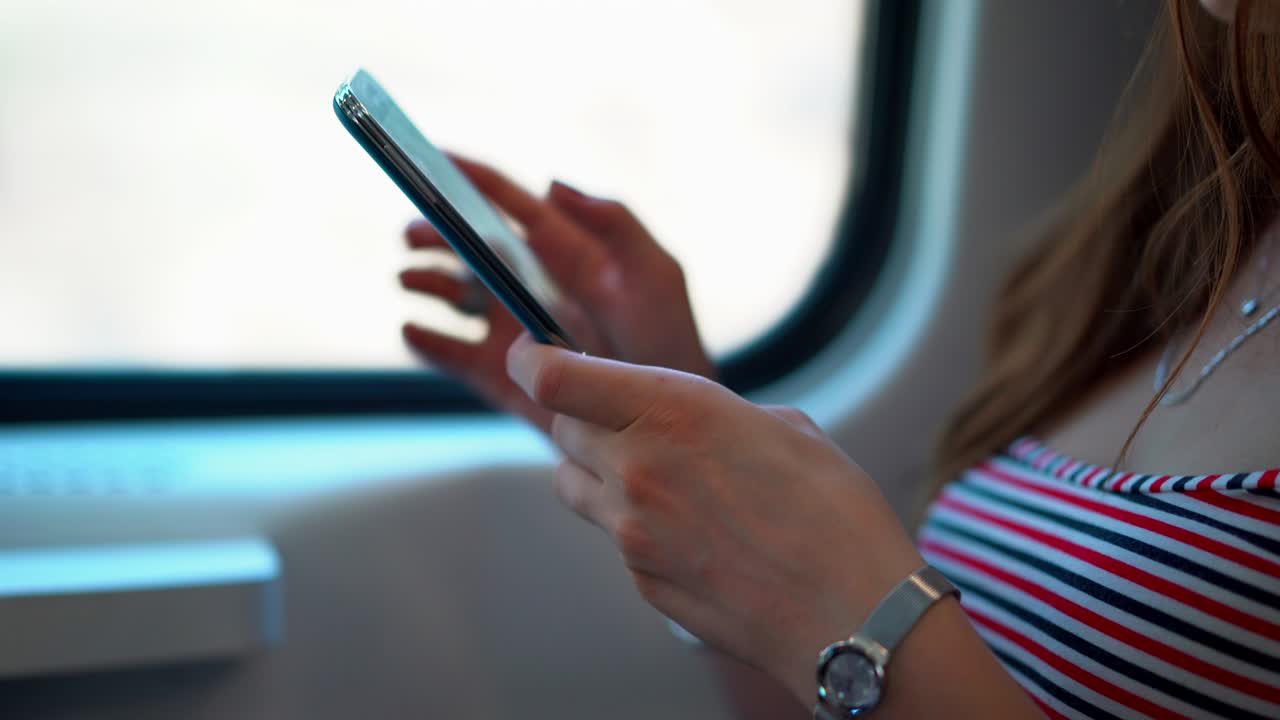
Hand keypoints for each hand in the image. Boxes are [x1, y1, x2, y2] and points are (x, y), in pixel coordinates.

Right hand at [399, 155, 714, 431]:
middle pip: (470, 249)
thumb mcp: (656, 275)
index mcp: (563, 253)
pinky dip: (429, 343)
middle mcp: (530, 286)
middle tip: (410, 233)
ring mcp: (512, 331)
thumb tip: (553, 185)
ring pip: (455, 296)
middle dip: (436, 234)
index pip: (512, 208)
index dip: (474, 180)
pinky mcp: (502, 377)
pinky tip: (413, 330)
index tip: (434, 158)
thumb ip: (616, 224)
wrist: (668, 420)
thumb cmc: (669, 342)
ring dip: (426, 281)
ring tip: (408, 277)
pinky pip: (455, 356)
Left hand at [504, 335, 924, 702]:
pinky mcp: (641, 580)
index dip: (533, 360)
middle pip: (562, 428)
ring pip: (573, 484)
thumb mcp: (782, 425)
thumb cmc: (834, 513)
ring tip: (657, 476)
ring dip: (597, 469)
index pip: (553, 378)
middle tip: (623, 417)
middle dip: (582, 414)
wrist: (853, 613)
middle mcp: (637, 468)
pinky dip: (636, 525)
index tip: (535, 354)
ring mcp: (632, 532)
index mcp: (674, 411)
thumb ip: (710, 414)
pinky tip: (692, 532)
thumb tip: (683, 422)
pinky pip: (614, 538)